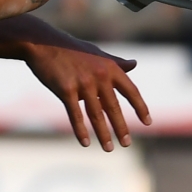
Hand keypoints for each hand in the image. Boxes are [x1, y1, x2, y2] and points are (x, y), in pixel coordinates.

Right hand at [25, 41, 152, 150]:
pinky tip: (86, 143)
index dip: (140, 107)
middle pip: (114, 107)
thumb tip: (134, 64)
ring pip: (96, 114)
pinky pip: (75, 114)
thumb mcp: (97, 54)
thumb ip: (116, 62)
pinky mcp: (66, 90)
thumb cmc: (71, 49)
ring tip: (109, 148)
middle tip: (127, 144)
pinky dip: (81, 130)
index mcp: (110, 68)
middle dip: (121, 128)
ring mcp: (83, 83)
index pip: (131, 91)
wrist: (43, 43)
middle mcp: (100, 76)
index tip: (147, 122)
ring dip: (103, 134)